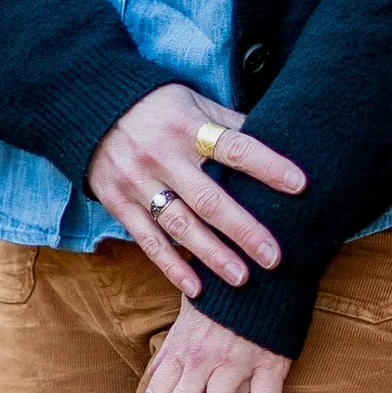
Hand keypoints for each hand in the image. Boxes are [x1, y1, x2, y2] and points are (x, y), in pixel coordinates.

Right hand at [86, 81, 305, 299]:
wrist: (91, 106)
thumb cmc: (157, 107)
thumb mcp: (192, 103)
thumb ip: (227, 123)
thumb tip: (276, 138)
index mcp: (186, 126)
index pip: (234, 147)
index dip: (267, 165)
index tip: (300, 184)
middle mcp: (161, 154)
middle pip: (208, 198)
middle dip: (243, 229)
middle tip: (274, 256)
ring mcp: (137, 180)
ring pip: (180, 225)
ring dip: (212, 255)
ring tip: (242, 279)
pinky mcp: (119, 202)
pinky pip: (148, 240)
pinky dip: (172, 266)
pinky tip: (196, 289)